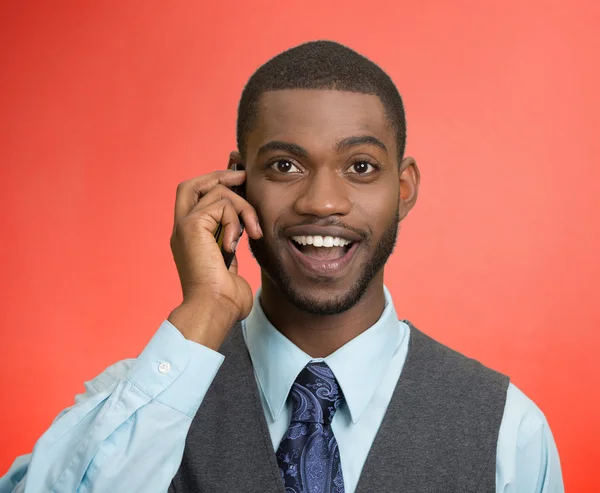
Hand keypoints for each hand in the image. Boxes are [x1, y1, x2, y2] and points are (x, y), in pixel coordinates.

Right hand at [167, 170, 262, 348]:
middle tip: (243, 178)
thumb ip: (231, 242)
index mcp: (189, 238)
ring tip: (253, 232)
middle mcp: (182, 229)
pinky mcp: (192, 226)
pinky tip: (238, 243)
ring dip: (243, 208)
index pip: (195, 199)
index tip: (240, 183)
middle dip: (219, 176)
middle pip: (191, 185)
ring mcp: (184, 226)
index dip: (215, 185)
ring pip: (217, 192)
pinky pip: (222, 205)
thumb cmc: (225, 298)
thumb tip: (245, 228)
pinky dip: (237, 219)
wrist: (214, 310)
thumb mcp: (230, 263)